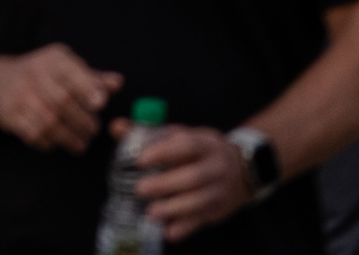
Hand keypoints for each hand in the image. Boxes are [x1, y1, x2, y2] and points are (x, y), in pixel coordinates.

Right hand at [0, 45, 117, 153]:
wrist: (0, 81)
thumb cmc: (45, 75)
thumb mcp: (68, 68)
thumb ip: (93, 78)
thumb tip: (118, 84)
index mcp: (53, 58)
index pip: (72, 73)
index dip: (88, 89)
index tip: (101, 104)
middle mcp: (33, 72)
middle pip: (61, 100)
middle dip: (81, 119)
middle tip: (93, 131)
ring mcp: (18, 94)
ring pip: (47, 120)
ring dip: (67, 136)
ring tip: (81, 144)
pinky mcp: (7, 114)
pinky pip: (31, 133)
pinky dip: (47, 142)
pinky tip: (58, 144)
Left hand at [125, 118, 253, 233]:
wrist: (242, 172)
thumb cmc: (201, 154)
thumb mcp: (183, 138)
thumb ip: (149, 134)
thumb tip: (116, 127)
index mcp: (208, 143)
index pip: (189, 145)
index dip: (165, 151)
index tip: (140, 160)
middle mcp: (217, 166)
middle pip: (195, 176)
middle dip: (167, 184)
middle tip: (140, 189)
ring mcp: (219, 190)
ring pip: (200, 201)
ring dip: (175, 208)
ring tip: (151, 212)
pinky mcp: (217, 211)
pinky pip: (201, 221)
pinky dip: (185, 228)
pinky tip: (168, 232)